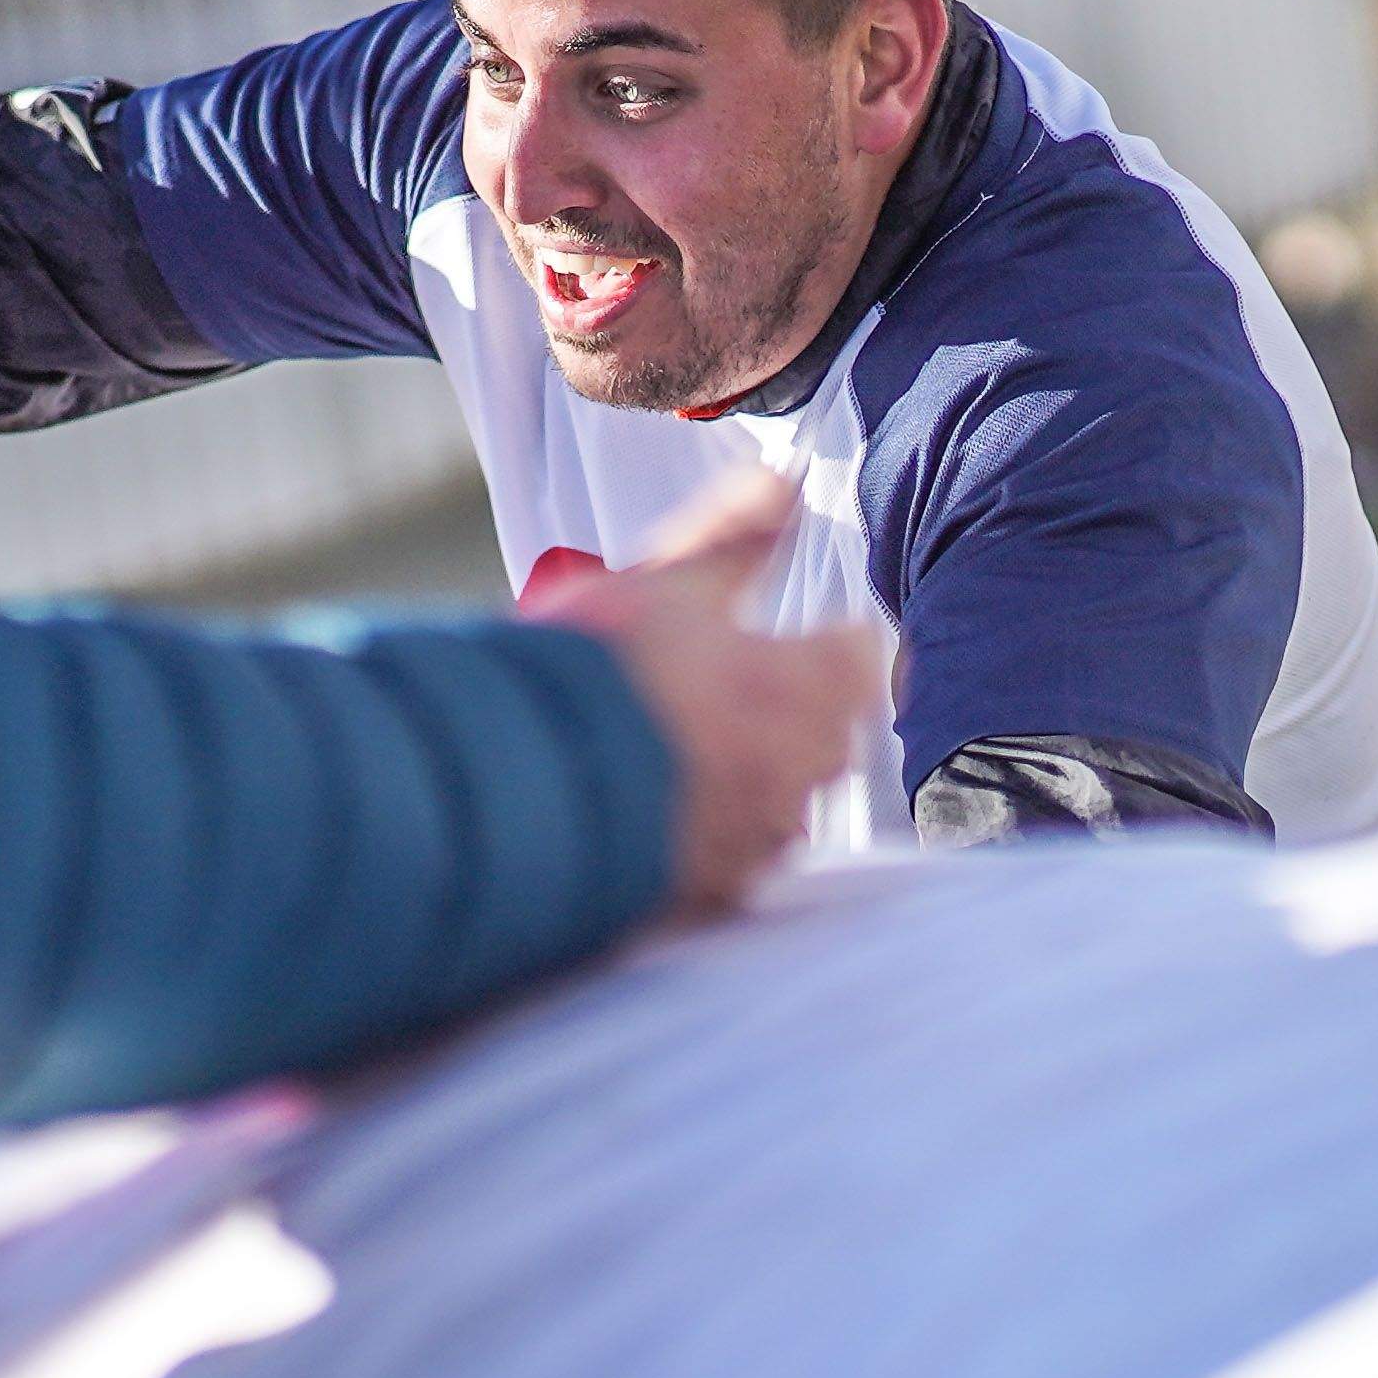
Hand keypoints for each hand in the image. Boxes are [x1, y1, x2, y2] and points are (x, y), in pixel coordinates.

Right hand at [552, 478, 876, 922]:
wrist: (515, 793)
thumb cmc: (595, 678)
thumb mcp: (664, 580)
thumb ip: (733, 533)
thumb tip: (780, 483)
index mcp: (807, 688)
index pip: (863, 655)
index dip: (830, 636)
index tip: (802, 630)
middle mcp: (800, 773)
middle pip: (828, 732)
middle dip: (788, 707)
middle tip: (720, 682)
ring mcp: (756, 842)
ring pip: (781, 800)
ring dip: (745, 772)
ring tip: (673, 744)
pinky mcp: (709, 895)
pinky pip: (731, 856)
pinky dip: (704, 829)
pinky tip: (652, 804)